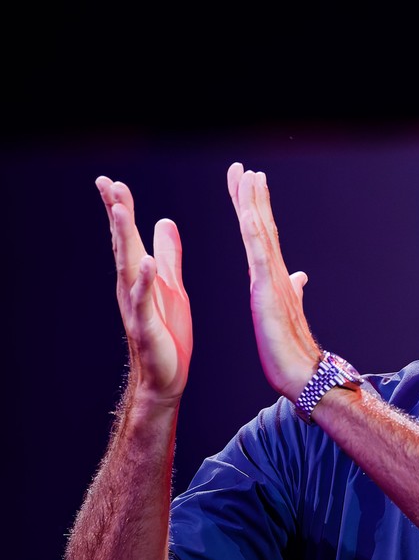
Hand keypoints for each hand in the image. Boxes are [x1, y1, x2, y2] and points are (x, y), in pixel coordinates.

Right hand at [96, 177, 191, 400]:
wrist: (166, 378)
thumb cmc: (167, 333)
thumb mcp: (172, 285)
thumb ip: (168, 255)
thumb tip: (164, 220)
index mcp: (138, 276)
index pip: (127, 237)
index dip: (121, 208)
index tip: (112, 181)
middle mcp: (131, 288)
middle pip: (122, 244)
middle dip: (116, 213)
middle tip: (107, 183)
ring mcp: (136, 307)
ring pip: (127, 266)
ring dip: (124, 238)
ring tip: (121, 210)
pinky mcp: (148, 327)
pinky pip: (144, 301)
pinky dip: (144, 280)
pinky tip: (145, 261)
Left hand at [226, 163, 321, 398]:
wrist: (303, 374)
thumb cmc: (291, 349)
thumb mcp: (287, 313)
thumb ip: (294, 291)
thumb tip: (301, 276)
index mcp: (273, 277)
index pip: (260, 234)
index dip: (252, 206)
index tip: (245, 181)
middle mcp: (275, 273)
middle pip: (261, 226)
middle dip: (251, 195)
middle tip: (243, 168)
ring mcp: (273, 281)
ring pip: (262, 235)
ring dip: (254, 204)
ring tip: (249, 178)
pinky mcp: (268, 294)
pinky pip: (260, 260)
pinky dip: (254, 235)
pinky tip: (248, 215)